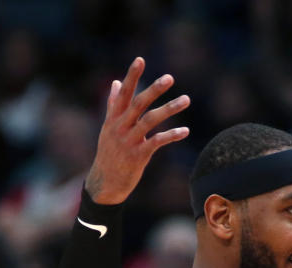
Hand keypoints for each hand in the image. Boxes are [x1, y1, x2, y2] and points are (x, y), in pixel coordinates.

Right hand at [85, 57, 189, 204]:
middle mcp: (119, 127)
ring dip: (169, 109)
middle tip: (170, 77)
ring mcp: (128, 141)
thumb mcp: (108, 127)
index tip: (140, 59)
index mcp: (113, 118)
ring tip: (186, 99)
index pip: (123, 93)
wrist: (105, 183)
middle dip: (154, 89)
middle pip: (138, 103)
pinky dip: (171, 135)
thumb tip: (116, 82)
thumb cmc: (109, 153)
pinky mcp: (138, 156)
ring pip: (150, 120)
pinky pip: (157, 142)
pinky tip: (185, 131)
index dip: (131, 76)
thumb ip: (113, 104)